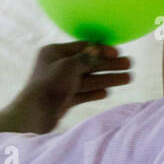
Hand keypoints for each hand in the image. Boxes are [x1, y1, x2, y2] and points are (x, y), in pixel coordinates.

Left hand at [18, 43, 132, 131]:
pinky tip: (106, 93)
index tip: (118, 53)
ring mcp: (60, 84)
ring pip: (89, 79)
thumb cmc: (49, 85)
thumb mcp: (69, 66)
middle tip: (129, 64)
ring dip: (108, 78)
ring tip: (128, 78)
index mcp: (54, 52)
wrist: (34, 115)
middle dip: (110, 65)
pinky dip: (94, 92)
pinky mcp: (63, 99)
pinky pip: (83, 93)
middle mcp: (57, 66)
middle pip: (89, 64)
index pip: (83, 47)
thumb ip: (86, 58)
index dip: (102, 50)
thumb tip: (98, 49)